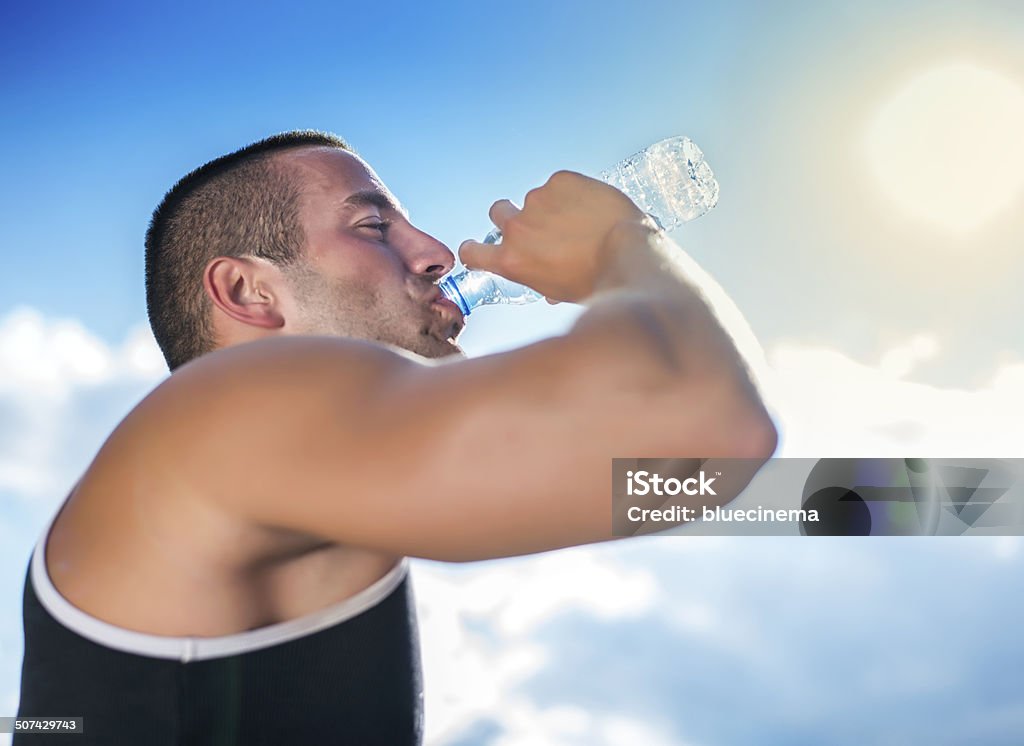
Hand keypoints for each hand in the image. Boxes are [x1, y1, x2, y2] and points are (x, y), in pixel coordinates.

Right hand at [458, 171, 647, 302]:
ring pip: (536, 198)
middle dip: (513, 217)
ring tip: (583, 221)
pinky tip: (594, 207)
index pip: (471, 251)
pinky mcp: (561, 180)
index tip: (482, 248)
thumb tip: (549, 289)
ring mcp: (537, 200)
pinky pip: (561, 184)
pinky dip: (574, 192)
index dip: (475, 248)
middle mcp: (517, 228)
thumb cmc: (597, 282)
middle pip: (498, 212)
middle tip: (542, 227)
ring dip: (552, 206)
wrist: (628, 255)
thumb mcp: (559, 291)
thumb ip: (542, 280)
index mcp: (511, 261)